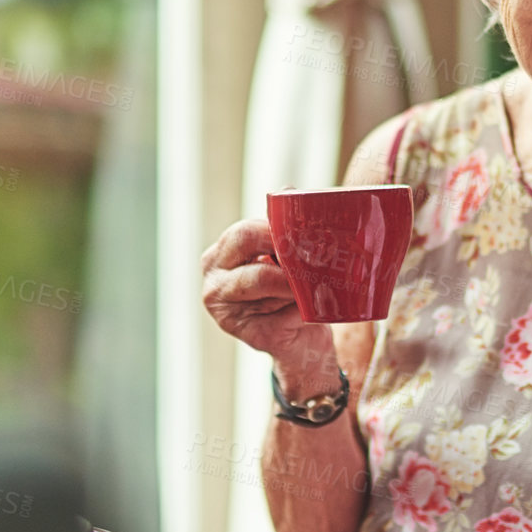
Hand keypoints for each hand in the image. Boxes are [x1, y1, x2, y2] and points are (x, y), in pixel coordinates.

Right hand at [200, 218, 335, 389]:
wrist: (301, 342)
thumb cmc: (290, 292)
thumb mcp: (282, 257)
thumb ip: (280, 228)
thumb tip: (287, 189)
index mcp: (218, 258)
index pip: (243, 231)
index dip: (276, 228)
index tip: (305, 231)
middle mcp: (214, 283)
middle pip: (246, 243)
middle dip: (282, 243)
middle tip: (312, 248)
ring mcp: (227, 313)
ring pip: (264, 276)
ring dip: (296, 273)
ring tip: (318, 276)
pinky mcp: (252, 336)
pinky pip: (285, 310)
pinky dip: (306, 305)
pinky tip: (317, 305)